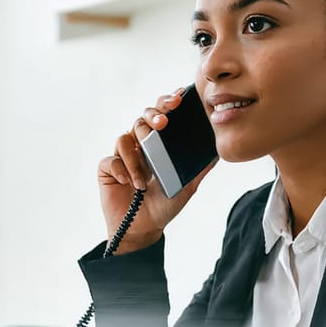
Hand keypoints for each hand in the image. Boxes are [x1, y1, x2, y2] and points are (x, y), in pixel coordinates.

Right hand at [97, 88, 216, 254]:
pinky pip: (111, 159)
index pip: (161, 115)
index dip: (167, 103)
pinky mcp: (108, 169)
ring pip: (125, 138)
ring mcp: (122, 155)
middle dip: (152, 115)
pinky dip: (122, 169)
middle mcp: (139, 144)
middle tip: (163, 123)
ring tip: (143, 180)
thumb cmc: (164, 205)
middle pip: (141, 117)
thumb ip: (200, 167)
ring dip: (136, 158)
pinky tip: (129, 183)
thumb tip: (217, 151)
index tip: (179, 98)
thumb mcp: (188, 185)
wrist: (144, 229)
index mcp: (158, 143)